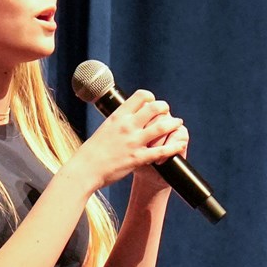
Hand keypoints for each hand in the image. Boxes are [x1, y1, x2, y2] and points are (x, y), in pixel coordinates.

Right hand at [69, 90, 185, 190]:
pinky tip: (180, 145)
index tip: (152, 102)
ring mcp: (134, 142)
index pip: (140, 97)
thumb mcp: (105, 129)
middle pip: (154, 108)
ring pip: (162, 127)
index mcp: (118, 116)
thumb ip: (118, 122)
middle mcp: (128, 125)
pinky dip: (174, 147)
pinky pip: (162, 151)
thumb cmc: (92, 151)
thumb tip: (126, 117)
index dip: (150, 97)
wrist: (85, 169)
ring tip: (178, 123)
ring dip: (173, 124)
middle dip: (164, 107)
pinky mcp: (138, 158)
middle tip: (167, 111)